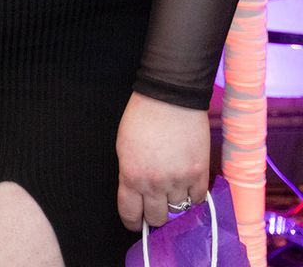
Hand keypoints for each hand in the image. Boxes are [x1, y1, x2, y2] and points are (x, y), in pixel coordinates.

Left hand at [116, 92, 209, 230]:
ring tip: (173, 197)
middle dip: (154, 216)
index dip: (132, 222)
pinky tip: (187, 190)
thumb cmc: (141, 119)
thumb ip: (131, 173)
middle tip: (156, 210)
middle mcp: (154, 183)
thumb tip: (138, 192)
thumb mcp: (124, 148)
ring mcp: (179, 180)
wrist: (170, 100)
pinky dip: (192, 198)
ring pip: (178, 211)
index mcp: (130, 176)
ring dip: (174, 206)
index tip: (135, 223)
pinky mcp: (199, 174)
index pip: (130, 212)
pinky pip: (197, 199)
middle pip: (157, 217)